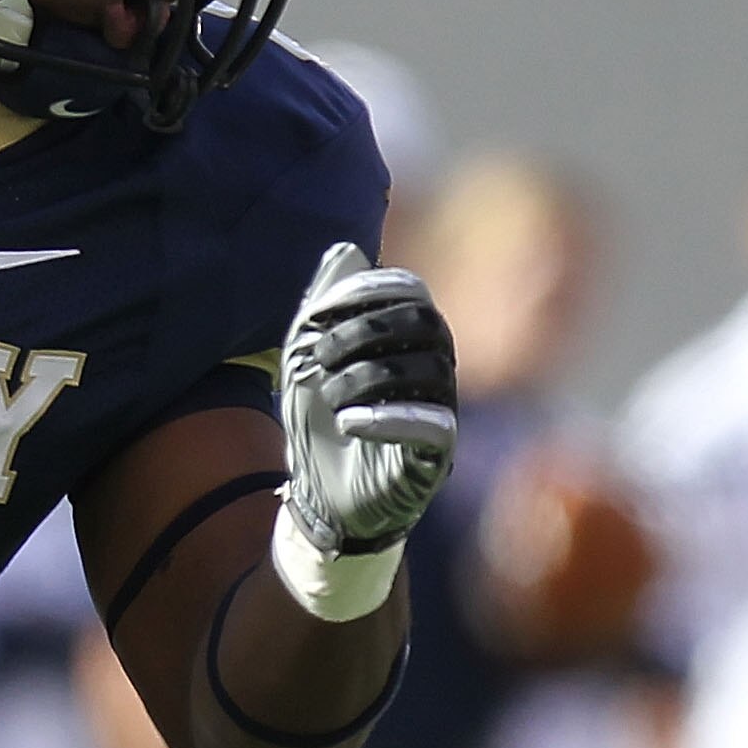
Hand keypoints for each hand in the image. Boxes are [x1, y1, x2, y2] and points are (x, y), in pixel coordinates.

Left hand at [274, 243, 457, 615]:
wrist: (318, 497)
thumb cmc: (319, 423)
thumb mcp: (307, 360)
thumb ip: (324, 307)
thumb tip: (345, 251)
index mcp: (408, 339)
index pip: (411, 290)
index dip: (368, 290)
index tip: (319, 312)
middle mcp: (433, 367)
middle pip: (426, 323)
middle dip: (366, 330)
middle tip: (318, 356)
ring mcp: (440, 409)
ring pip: (430, 371)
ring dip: (367, 377)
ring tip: (330, 398)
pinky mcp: (437, 454)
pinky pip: (434, 424)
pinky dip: (388, 417)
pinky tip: (350, 421)